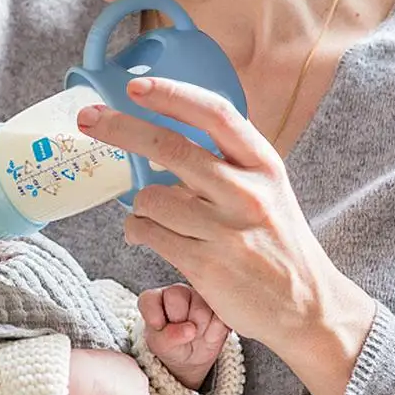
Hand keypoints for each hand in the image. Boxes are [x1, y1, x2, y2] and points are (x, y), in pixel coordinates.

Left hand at [77, 77, 375, 394]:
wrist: (307, 307)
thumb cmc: (276, 241)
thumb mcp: (265, 188)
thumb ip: (225, 161)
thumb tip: (159, 138)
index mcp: (263, 164)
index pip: (215, 114)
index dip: (172, 95)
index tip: (136, 86)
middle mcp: (247, 191)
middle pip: (170, 147)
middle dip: (120, 128)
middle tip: (87, 119)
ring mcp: (226, 229)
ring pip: (150, 197)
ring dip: (137, 204)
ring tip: (147, 214)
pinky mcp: (206, 264)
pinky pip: (148, 232)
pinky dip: (136, 230)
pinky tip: (143, 234)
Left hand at [138, 283, 228, 389]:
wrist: (191, 360)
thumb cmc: (170, 345)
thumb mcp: (161, 345)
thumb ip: (168, 336)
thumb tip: (190, 330)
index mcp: (155, 297)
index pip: (150, 298)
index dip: (154, 316)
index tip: (158, 329)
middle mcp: (177, 291)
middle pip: (177, 296)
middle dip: (178, 320)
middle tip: (180, 332)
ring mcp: (201, 296)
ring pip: (202, 307)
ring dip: (199, 329)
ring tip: (195, 335)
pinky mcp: (220, 306)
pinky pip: (221, 318)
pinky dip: (215, 333)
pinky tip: (208, 335)